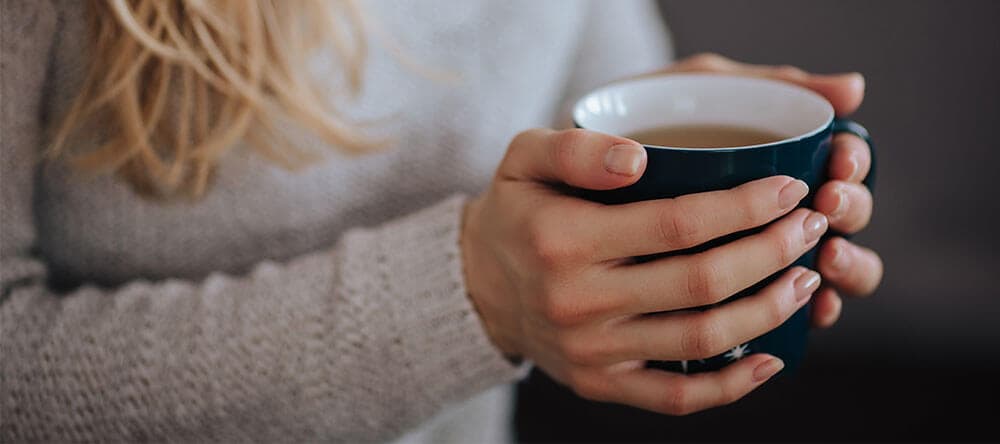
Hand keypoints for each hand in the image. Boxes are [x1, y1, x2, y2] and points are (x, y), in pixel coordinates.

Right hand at [462, 128, 828, 414]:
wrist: (477, 286)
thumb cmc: (517, 212)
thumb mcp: (524, 157)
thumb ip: (575, 146)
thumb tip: (639, 158)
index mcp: (564, 239)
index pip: (676, 224)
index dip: (744, 207)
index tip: (788, 188)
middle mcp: (578, 301)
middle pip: (701, 283)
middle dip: (772, 253)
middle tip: (811, 226)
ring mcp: (592, 352)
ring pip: (701, 340)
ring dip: (768, 311)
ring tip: (806, 278)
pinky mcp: (601, 384)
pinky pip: (677, 397)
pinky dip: (734, 385)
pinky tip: (772, 357)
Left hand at [662, 53, 883, 327]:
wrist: (572, 170)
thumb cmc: (640, 120)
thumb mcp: (694, 89)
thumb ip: (763, 84)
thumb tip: (854, 89)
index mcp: (789, 154)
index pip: (846, 160)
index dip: (856, 162)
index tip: (841, 159)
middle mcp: (790, 206)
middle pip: (848, 216)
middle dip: (852, 210)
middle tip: (829, 206)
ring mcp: (772, 254)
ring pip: (841, 269)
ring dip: (850, 264)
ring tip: (826, 256)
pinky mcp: (743, 298)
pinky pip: (800, 318)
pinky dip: (816, 315)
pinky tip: (814, 310)